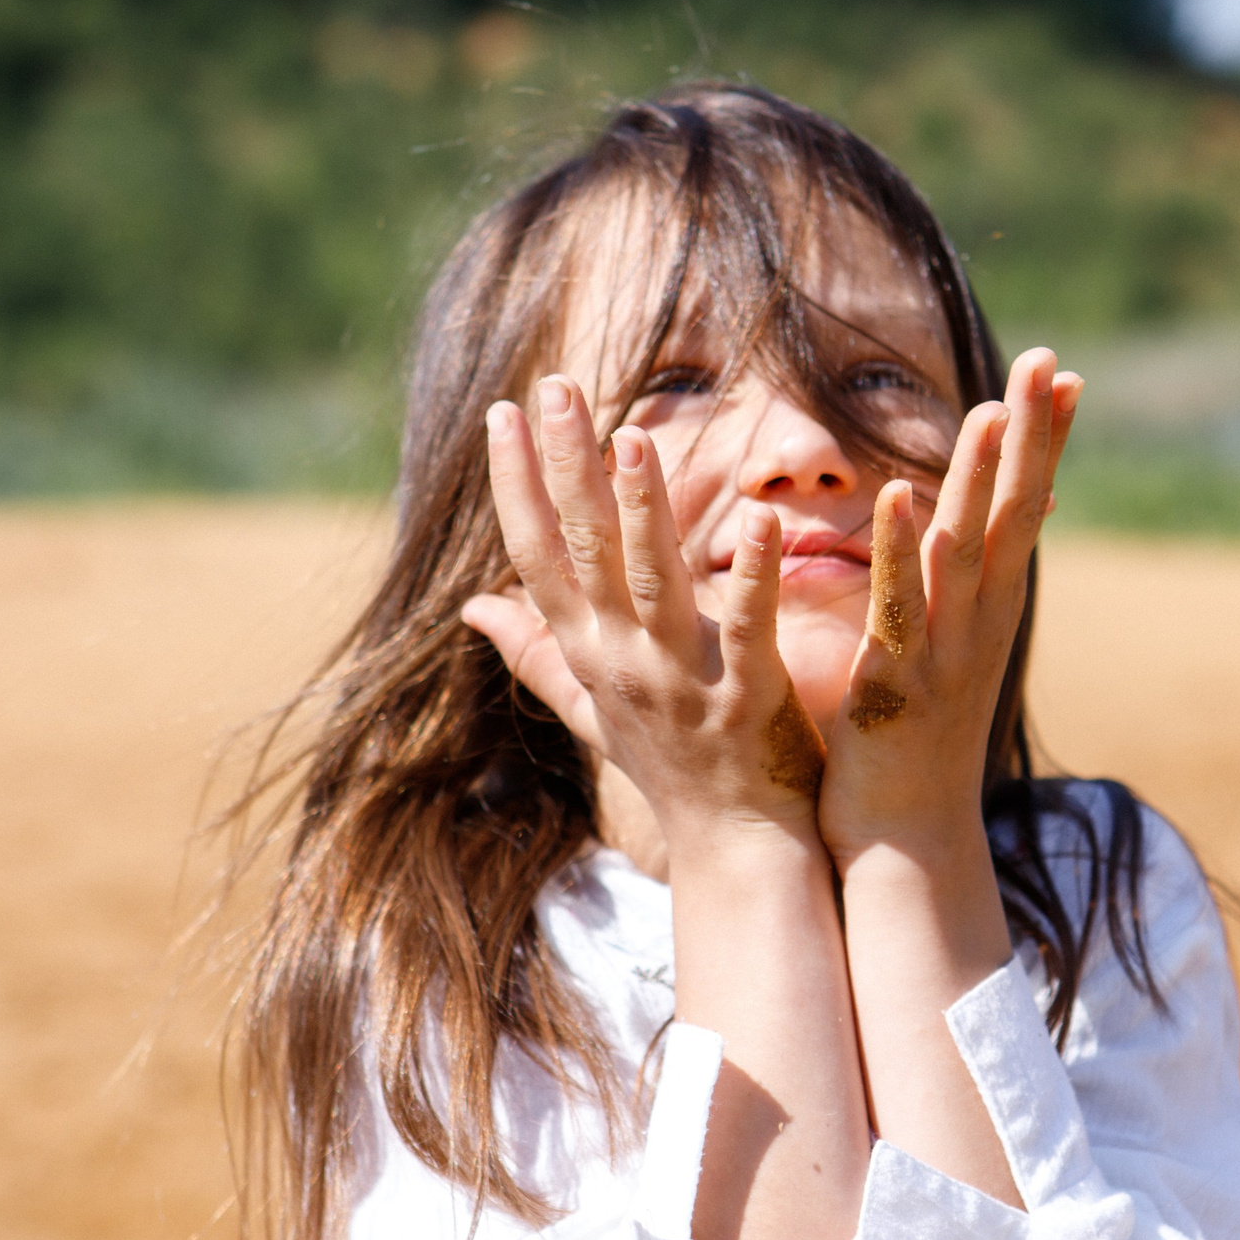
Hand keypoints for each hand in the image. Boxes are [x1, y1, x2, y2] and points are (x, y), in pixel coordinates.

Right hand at [461, 375, 828, 849]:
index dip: (517, 485)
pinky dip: (755, 572)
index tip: (504, 413)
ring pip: (653, 581)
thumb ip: (538, 652)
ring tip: (634, 436)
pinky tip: (764, 518)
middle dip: (565, 467)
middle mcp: (623, 663)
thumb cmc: (672, 772)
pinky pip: (748, 626)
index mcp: (590, 655)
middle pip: (584, 553)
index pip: (537, 557)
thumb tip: (475, 606)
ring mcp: (681, 682)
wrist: (738, 852)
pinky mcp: (746, 700)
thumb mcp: (591, 709)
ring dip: (642, 509)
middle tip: (556, 388)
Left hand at [816, 348, 1078, 869]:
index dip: (1044, 441)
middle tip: (1051, 360)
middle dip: (1032, 436)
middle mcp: (980, 622)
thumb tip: (965, 535)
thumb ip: (952, 591)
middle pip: (1012, 512)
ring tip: (993, 407)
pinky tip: (901, 494)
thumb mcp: (943, 653)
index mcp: (987, 610)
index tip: (1063, 372)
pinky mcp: (898, 683)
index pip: (1023, 507)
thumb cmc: (911, 745)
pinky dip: (901, 550)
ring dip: (979, 477)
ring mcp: (945, 652)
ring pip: (967, 548)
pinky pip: (901, 606)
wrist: (904, 842)